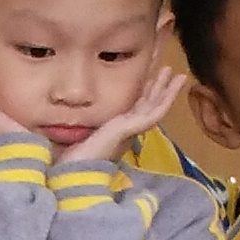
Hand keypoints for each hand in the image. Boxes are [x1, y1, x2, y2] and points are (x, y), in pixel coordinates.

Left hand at [56, 57, 184, 169]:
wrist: (74, 169)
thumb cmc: (74, 157)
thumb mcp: (80, 134)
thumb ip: (83, 128)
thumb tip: (60, 121)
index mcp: (117, 130)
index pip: (136, 108)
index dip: (145, 93)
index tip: (150, 79)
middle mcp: (127, 129)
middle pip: (149, 104)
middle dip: (159, 87)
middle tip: (169, 70)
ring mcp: (131, 129)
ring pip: (156, 107)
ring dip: (168, 90)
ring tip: (179, 74)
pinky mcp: (132, 129)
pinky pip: (154, 113)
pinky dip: (165, 100)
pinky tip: (173, 88)